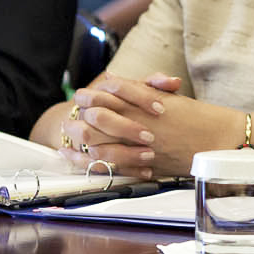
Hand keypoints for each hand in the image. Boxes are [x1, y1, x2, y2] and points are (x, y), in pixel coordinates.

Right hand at [37, 72, 179, 179]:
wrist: (98, 125)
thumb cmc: (126, 106)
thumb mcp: (140, 93)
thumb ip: (156, 85)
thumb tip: (174, 82)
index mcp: (101, 90)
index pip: (116, 87)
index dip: (139, 97)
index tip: (161, 109)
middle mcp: (87, 109)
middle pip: (100, 116)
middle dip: (126, 127)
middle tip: (151, 136)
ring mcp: (79, 131)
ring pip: (90, 140)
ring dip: (122, 151)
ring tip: (149, 155)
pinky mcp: (80, 154)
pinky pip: (94, 164)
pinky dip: (120, 169)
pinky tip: (145, 170)